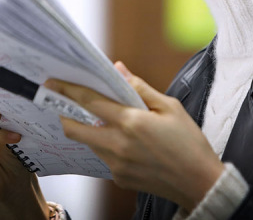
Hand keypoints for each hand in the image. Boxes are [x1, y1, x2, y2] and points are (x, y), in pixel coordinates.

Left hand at [45, 62, 224, 210]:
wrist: (199, 182)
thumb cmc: (189, 142)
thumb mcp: (169, 107)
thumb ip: (140, 87)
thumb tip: (119, 70)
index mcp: (131, 122)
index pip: (90, 102)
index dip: (69, 90)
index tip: (54, 82)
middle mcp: (118, 145)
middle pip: (74, 128)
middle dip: (64, 113)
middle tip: (63, 102)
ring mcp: (116, 164)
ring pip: (88, 142)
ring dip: (88, 128)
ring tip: (101, 118)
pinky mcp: (119, 178)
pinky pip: (103, 156)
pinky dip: (105, 144)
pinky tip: (122, 140)